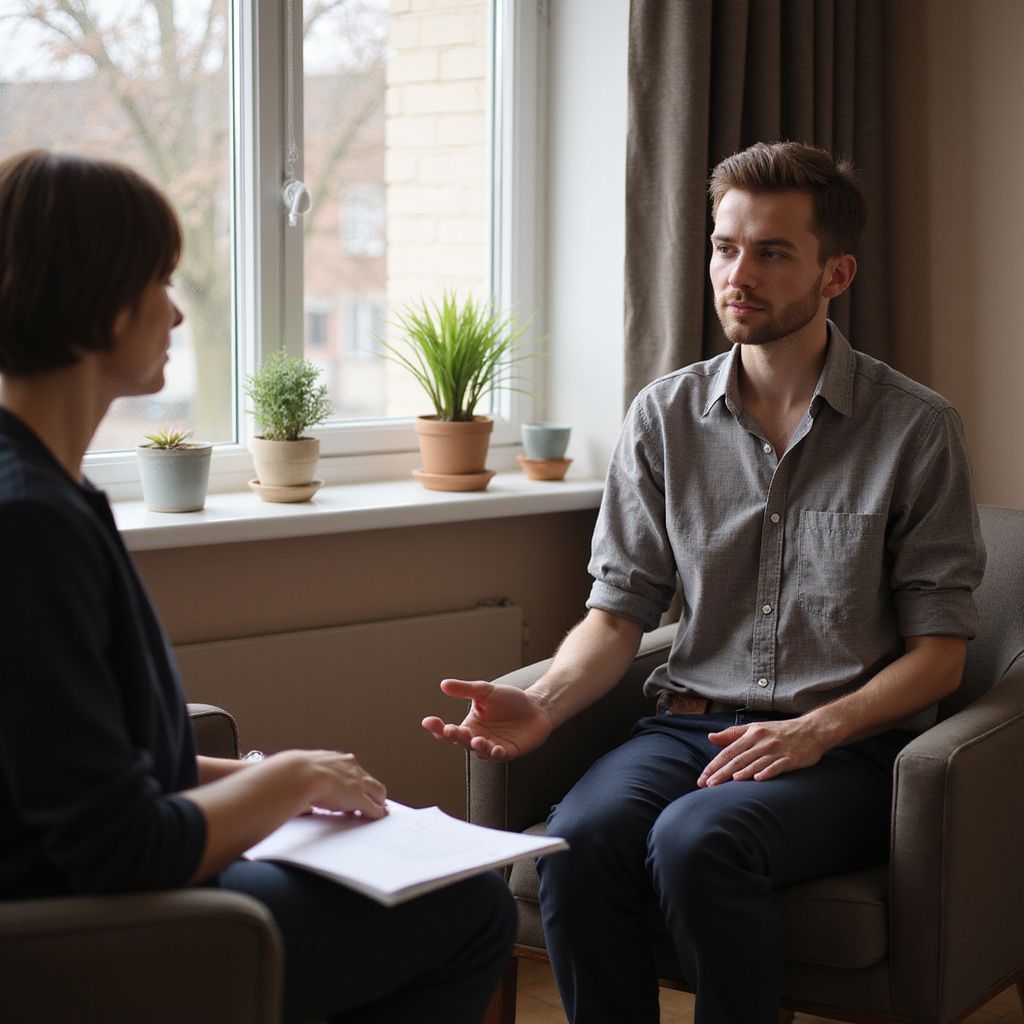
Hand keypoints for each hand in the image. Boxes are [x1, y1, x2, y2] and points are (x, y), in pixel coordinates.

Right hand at [294, 750, 387, 817]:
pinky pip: (372, 806)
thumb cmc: (295, 773)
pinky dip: (377, 812)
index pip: (351, 768)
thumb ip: (304, 780)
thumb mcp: (302, 772)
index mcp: (335, 759)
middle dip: (371, 788)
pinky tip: (378, 816)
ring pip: (376, 790)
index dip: (355, 778)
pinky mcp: (359, 797)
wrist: (300, 774)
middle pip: (367, 778)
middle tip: (375, 796)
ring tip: (380, 807)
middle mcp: (350, 767)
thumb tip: (299, 796)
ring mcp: (356, 782)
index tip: (356, 784)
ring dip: (378, 799)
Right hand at [421, 679, 552, 760]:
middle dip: (455, 736)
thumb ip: (465, 689)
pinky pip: (499, 756)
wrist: (536, 706)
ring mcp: (492, 747)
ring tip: (476, 739)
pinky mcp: (508, 752)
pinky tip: (495, 748)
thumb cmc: (509, 700)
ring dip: (477, 746)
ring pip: (479, 751)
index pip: (448, 730)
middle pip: (461, 741)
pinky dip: (495, 753)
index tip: (427, 721)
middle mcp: (478, 738)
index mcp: (470, 725)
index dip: (437, 727)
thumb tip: (443, 684)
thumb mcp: (485, 692)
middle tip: (450, 729)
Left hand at [697, 718, 826, 786]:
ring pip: (755, 763)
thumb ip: (733, 734)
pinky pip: (777, 767)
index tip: (702, 777)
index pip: (728, 751)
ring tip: (728, 783)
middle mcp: (762, 741)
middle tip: (708, 785)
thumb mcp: (755, 728)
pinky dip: (767, 772)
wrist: (812, 730)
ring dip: (741, 773)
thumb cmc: (780, 731)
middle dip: (722, 773)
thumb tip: (710, 737)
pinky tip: (757, 780)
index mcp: (752, 734)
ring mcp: (776, 750)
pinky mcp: (791, 759)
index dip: (714, 764)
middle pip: (738, 759)